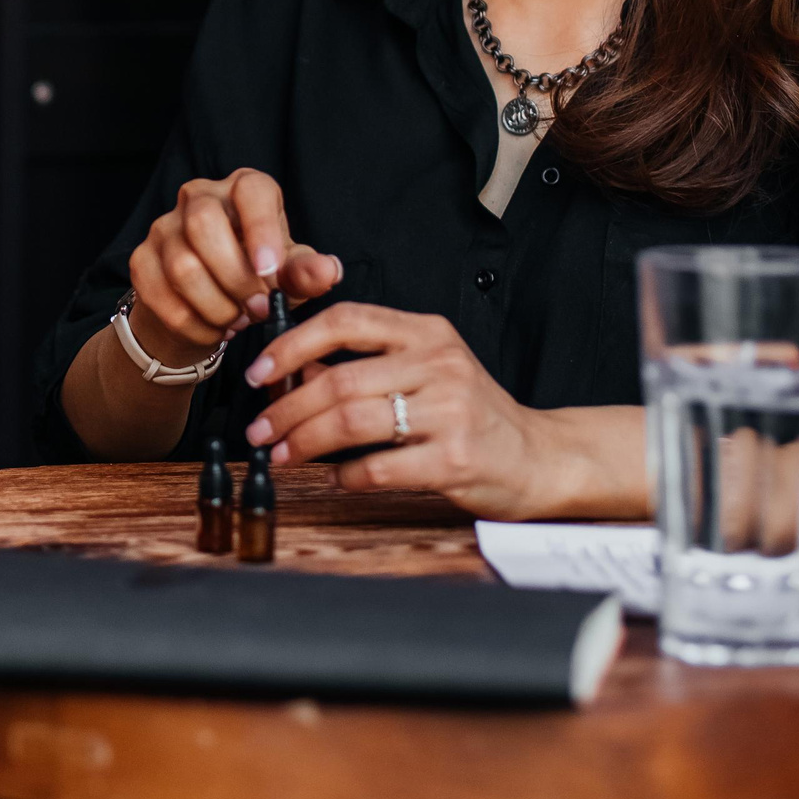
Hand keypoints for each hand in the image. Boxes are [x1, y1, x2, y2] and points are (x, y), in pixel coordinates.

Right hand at [125, 169, 343, 367]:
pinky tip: (214, 329)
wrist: (209, 307)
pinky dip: (194, 324)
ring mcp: (164, 227)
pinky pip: (162, 296)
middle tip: (259, 309)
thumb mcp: (288, 276)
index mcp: (243, 189)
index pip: (251, 191)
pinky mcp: (141, 260)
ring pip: (183, 266)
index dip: (261, 230)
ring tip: (239, 321)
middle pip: (204, 224)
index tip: (271, 272)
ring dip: (217, 306)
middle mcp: (199, 197)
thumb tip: (327, 271)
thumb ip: (307, 273)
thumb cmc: (258, 279)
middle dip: (235, 278)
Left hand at [243, 302, 572, 518]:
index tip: (260, 370)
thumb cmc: (471, 414)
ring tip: (282, 454)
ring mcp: (450, 410)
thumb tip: (290, 375)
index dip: (293, 344)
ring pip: (353, 421)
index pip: (346, 320)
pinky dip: (346, 475)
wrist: (538, 456)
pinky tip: (336, 478)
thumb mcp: (423, 372)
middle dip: (286, 407)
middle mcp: (440, 363)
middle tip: (260, 429)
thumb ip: (364, 367)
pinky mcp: (454, 459)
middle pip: (340, 379)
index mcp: (427, 332)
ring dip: (305, 441)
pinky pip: (380, 466)